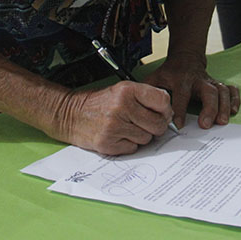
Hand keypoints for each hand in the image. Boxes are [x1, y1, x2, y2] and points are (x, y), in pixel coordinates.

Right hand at [60, 81, 175, 154]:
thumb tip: (169, 113)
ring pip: (146, 138)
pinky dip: (129, 144)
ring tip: (127, 128)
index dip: (165, 109)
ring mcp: (114, 126)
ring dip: (140, 136)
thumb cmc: (100, 103)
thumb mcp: (122, 90)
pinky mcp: (108, 143)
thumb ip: (145, 97)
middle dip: (156, 126)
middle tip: (146, 124)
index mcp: (128, 90)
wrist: (71, 114)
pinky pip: (133, 148)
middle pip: (158, 124)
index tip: (162, 112)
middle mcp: (122, 107)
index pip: (162, 101)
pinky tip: (119, 136)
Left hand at [146, 53, 239, 130]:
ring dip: (224, 106)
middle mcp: (198, 80)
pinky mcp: (218, 83)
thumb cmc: (169, 72)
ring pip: (222, 91)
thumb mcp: (155, 78)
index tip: (179, 126)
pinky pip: (231, 89)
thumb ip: (147, 92)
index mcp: (180, 79)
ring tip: (222, 122)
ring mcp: (210, 81)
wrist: (186, 57)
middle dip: (209, 108)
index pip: (181, 95)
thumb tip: (136, 110)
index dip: (180, 110)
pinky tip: (234, 111)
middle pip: (208, 91)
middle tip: (206, 124)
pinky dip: (235, 99)